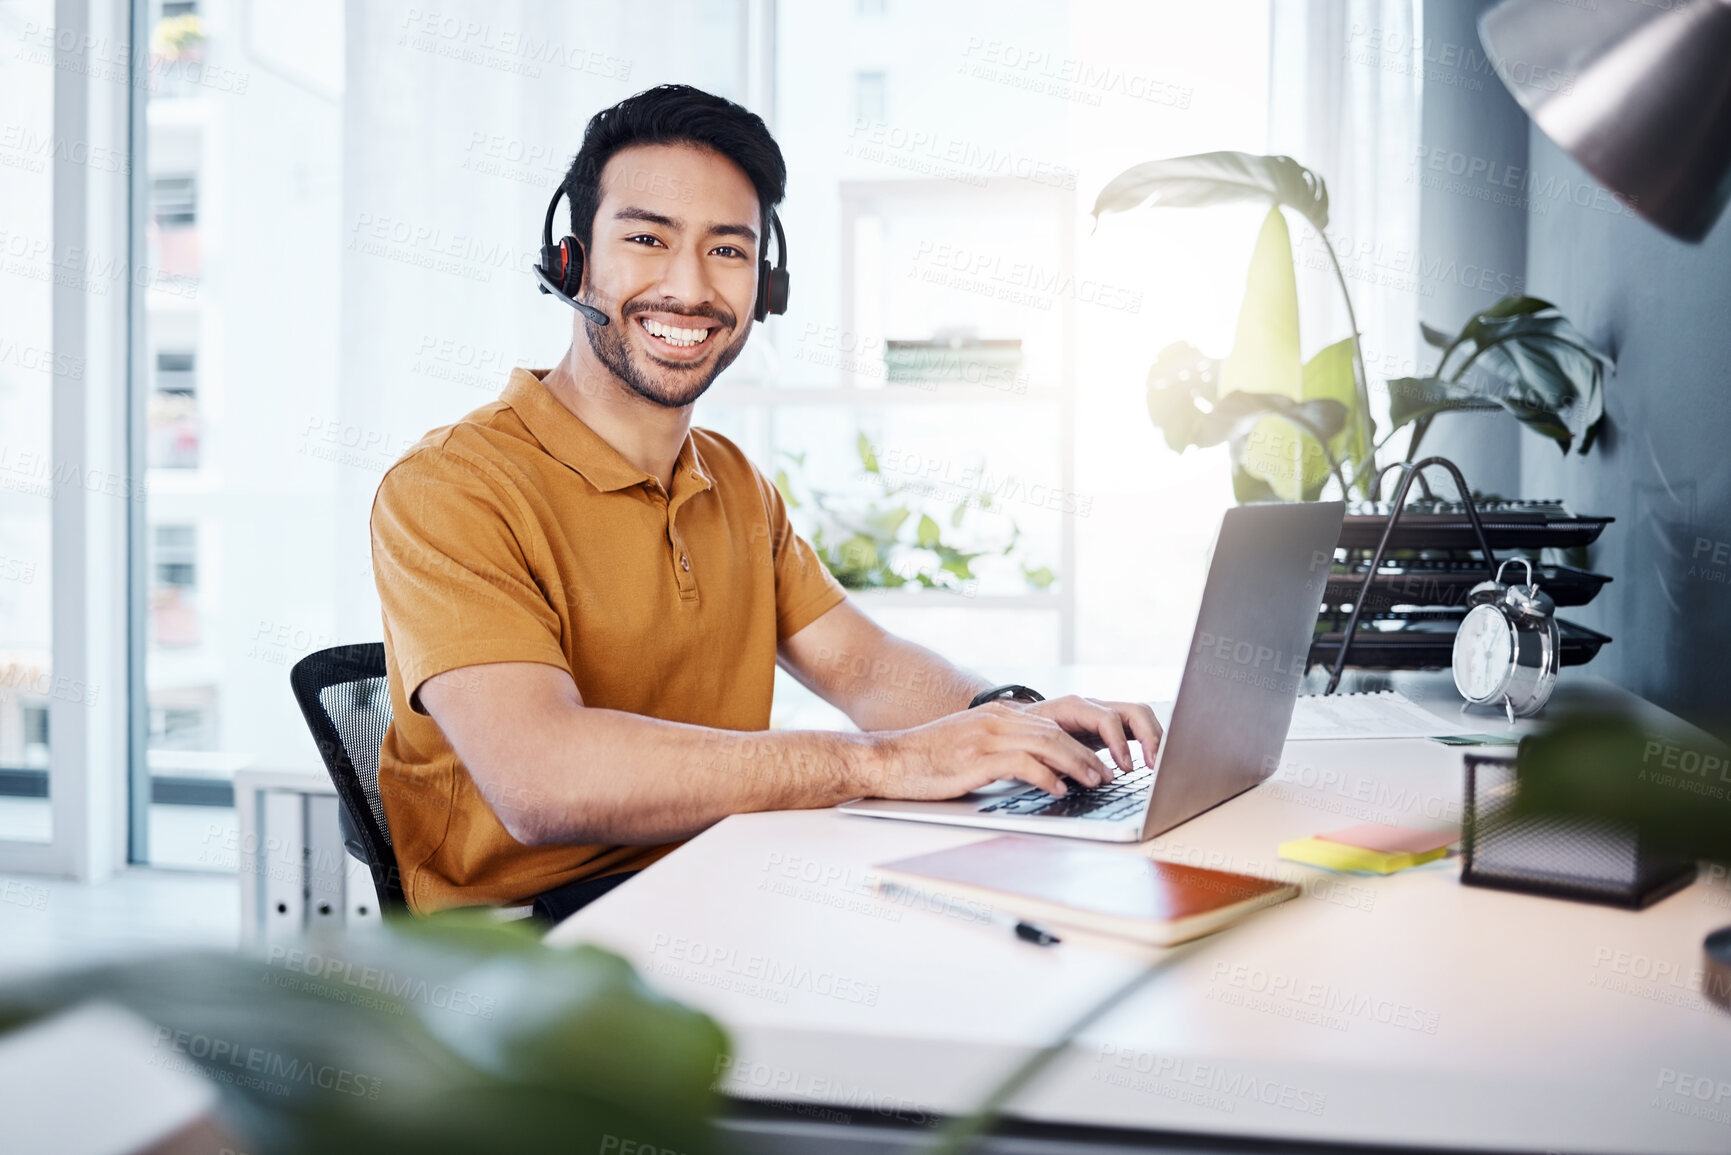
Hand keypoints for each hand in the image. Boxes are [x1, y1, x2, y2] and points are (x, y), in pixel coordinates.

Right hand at [862, 703, 1118, 800]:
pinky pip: (1023, 762)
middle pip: (1057, 731)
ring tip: (1094, 782)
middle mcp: (997, 720)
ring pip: (1048, 743)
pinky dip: (1046, 776)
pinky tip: (1058, 789)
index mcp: (998, 715)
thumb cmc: (928, 760)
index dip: (1081, 742)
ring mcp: (987, 736)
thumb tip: (1039, 770)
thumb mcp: (971, 745)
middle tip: (1107, 775)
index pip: (1052, 723)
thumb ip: (1003, 749)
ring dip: (1077, 765)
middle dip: (1088, 754)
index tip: (1099, 761)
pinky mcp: (977, 757)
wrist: (889, 760)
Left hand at [1019, 695, 1162, 776]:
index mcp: (1074, 707)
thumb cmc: (1023, 733)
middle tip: (1154, 765)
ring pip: (1140, 716)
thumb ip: (1055, 758)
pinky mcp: (1108, 725)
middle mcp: (1093, 706)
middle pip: (1134, 711)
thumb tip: (1079, 777)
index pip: (1107, 719)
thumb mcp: (1034, 745)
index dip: (1120, 743)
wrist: (1015, 720)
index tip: (1126, 768)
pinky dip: (1148, 741)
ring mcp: (1102, 713)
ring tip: (1158, 765)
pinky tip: (1151, 761)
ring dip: (1154, 738)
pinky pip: (1135, 727)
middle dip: (1149, 737)